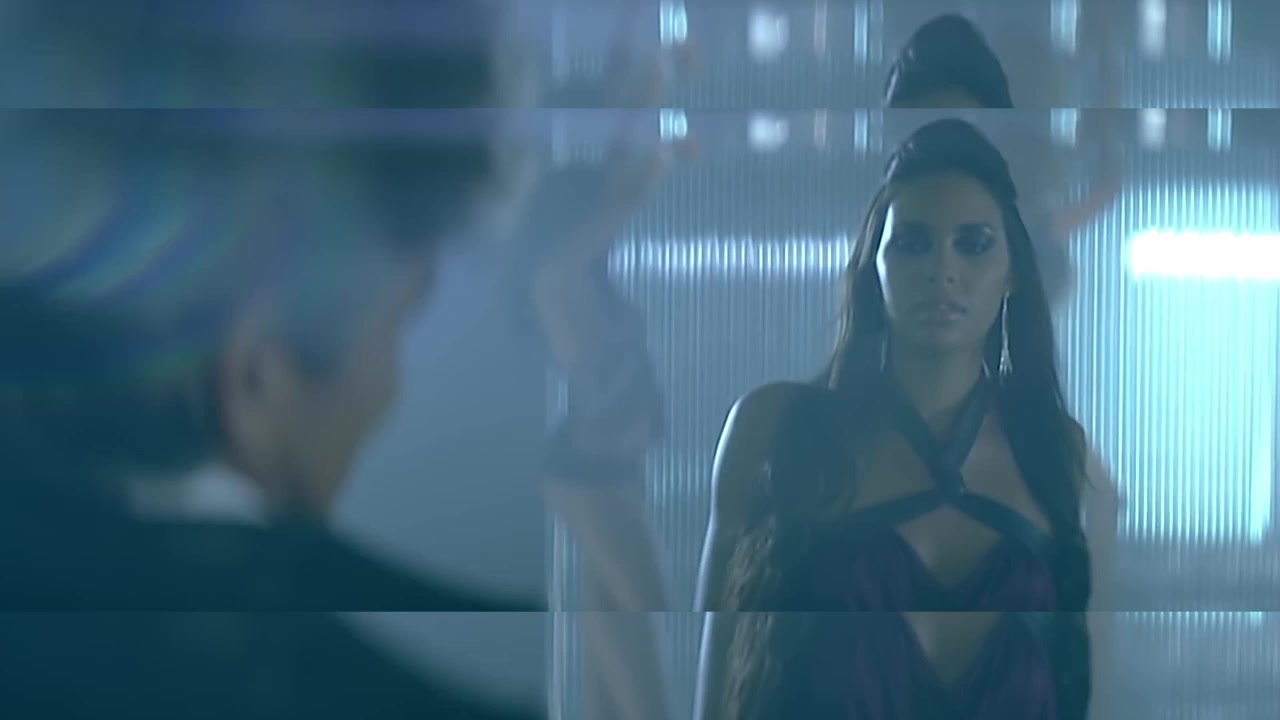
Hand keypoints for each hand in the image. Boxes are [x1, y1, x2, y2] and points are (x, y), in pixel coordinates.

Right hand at [532, 8, 693, 393]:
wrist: (595, 397)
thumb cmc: (609, 331)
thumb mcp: (615, 250)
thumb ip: (623, 202)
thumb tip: (670, 147)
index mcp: (557, 204)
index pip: (595, 133)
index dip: (629, 90)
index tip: (675, 52)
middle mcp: (545, 213)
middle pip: (591, 131)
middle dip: (634, 81)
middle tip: (676, 42)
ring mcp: (546, 239)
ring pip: (597, 161)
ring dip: (637, 113)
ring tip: (668, 66)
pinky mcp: (559, 269)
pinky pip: (605, 216)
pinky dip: (635, 184)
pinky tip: (664, 152)